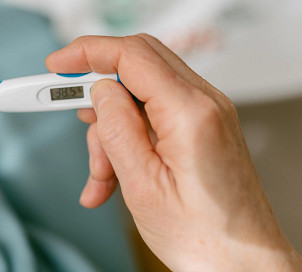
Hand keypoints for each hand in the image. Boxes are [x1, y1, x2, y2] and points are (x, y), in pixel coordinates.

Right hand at [46, 35, 301, 271]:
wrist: (245, 265)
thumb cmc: (205, 239)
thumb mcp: (142, 186)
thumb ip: (117, 127)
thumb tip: (100, 90)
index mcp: (191, 112)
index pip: (132, 55)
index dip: (87, 52)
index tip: (55, 63)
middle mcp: (205, 103)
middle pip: (136, 64)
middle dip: (95, 89)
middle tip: (65, 108)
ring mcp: (205, 114)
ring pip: (139, 94)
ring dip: (109, 128)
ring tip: (101, 174)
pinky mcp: (200, 128)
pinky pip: (152, 116)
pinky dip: (126, 138)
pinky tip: (113, 177)